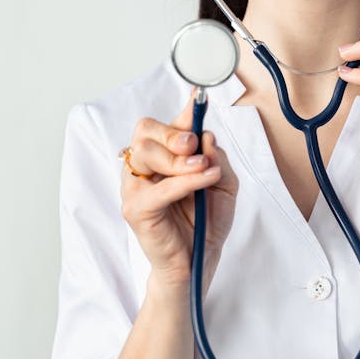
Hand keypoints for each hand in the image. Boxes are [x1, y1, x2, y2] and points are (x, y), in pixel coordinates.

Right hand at [120, 93, 238, 285]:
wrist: (200, 261)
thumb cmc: (207, 223)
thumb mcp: (224, 184)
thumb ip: (217, 158)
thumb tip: (206, 136)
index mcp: (163, 157)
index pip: (165, 125)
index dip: (183, 111)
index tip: (198, 97)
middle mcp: (144, 168)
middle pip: (146, 131)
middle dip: (175, 134)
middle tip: (196, 146)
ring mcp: (135, 188)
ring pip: (145, 152)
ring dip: (179, 157)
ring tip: (204, 168)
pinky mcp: (135, 210)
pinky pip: (157, 188)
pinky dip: (184, 181)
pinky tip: (204, 179)